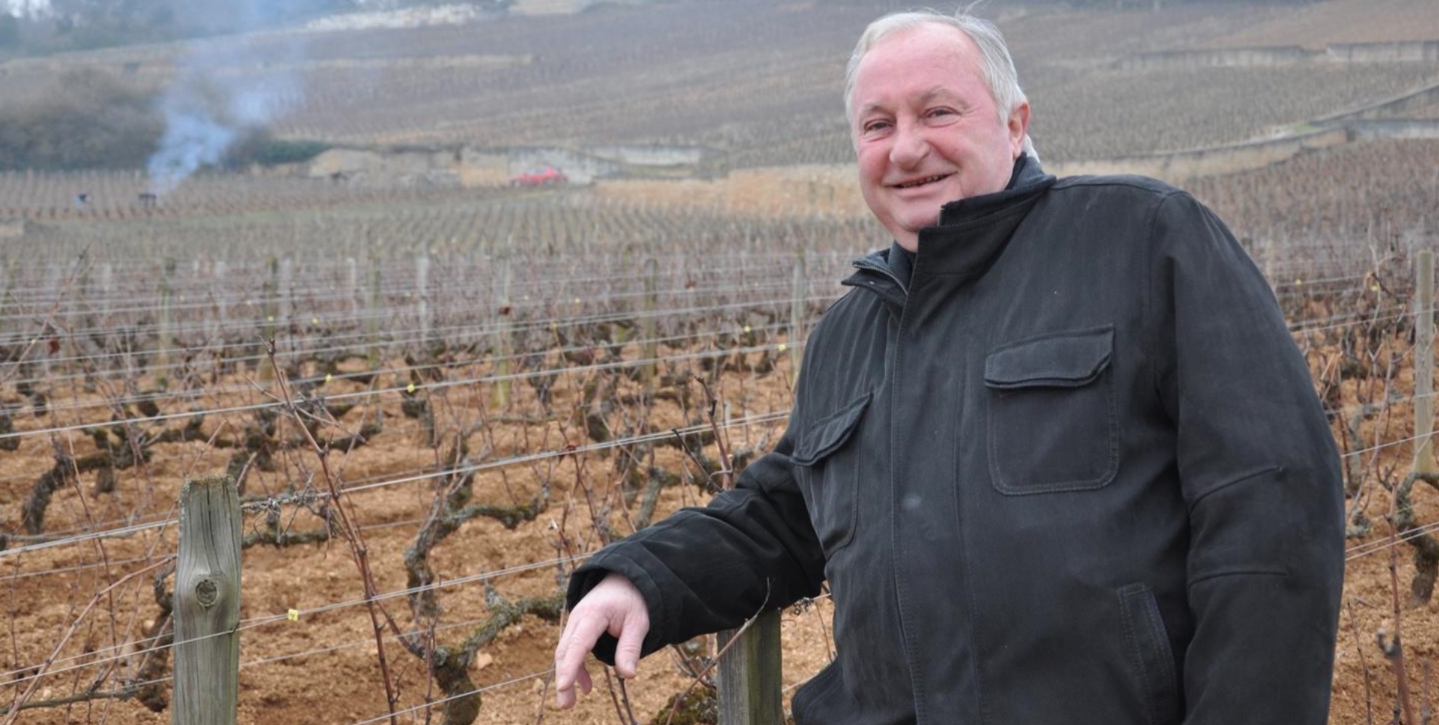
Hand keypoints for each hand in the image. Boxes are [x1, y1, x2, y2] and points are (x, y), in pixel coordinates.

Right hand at [553, 572, 649, 708]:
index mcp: (594, 614)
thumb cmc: (633, 600)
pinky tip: (586, 686)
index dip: (571, 666)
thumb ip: (630, 647)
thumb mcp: (639, 622)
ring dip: (566, 676)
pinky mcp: (577, 628)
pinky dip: (575, 667)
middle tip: (566, 705)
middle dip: (564, 678)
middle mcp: (578, 617)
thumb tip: (628, 675)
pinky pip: (571, 649)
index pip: (579, 643)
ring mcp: (575, 622)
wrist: (625, 579)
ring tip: (570, 703)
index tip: (564, 686)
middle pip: (565, 650)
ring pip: (565, 651)